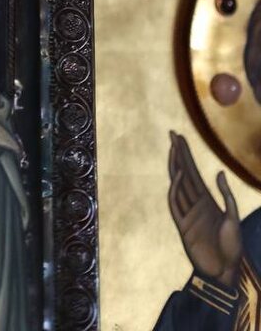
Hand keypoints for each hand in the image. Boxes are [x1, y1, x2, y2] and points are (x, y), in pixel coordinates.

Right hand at [167, 130, 241, 288]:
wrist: (226, 272)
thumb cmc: (232, 247)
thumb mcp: (233, 218)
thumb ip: (226, 195)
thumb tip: (218, 172)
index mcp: (206, 200)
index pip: (193, 172)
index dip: (186, 154)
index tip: (179, 138)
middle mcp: (195, 203)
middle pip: (183, 173)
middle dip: (178, 154)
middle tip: (172, 134)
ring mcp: (188, 214)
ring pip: (178, 185)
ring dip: (176, 166)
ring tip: (174, 148)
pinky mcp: (183, 226)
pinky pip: (176, 204)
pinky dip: (176, 189)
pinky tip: (179, 175)